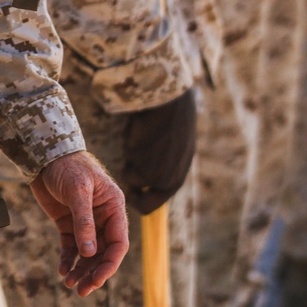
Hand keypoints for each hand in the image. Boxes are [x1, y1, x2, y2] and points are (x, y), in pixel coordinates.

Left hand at [31, 150, 128, 296]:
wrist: (45, 156)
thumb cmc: (68, 167)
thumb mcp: (78, 191)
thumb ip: (84, 221)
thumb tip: (90, 253)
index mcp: (113, 207)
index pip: (118, 241)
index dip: (110, 263)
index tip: (98, 280)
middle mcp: (102, 217)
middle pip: (103, 252)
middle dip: (94, 273)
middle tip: (82, 290)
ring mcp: (85, 222)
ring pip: (88, 254)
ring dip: (82, 270)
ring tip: (70, 285)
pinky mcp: (68, 224)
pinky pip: (72, 248)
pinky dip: (69, 261)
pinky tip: (63, 271)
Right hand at [123, 86, 196, 213]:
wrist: (172, 100)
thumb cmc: (177, 121)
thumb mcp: (179, 151)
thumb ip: (168, 170)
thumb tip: (153, 185)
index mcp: (176, 179)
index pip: (151, 206)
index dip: (138, 201)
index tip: (132, 192)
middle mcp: (164, 180)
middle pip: (138, 198)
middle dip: (130, 190)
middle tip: (128, 172)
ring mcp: (149, 169)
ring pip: (129, 172)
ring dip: (132, 157)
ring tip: (144, 136)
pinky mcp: (137, 155)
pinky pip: (127, 152)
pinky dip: (131, 142)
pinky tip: (142, 128)